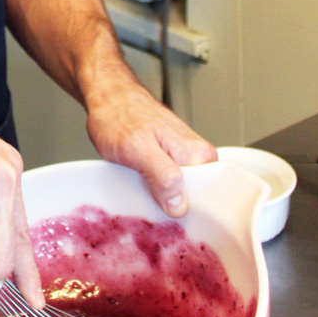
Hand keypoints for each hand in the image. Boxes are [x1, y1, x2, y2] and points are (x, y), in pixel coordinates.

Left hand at [84, 75, 216, 216]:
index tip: (169, 220)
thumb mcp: (137, 149)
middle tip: (149, 205)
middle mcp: (196, 157)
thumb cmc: (119, 115)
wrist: (107, 97)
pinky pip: (167, 187)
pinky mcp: (169, 161)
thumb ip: (162, 175)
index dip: (189, 214)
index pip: (210, 199)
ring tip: (141, 192)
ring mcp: (183, 159)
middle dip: (172, 210)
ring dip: (159, 202)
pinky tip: (140, 189)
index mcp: (199, 155)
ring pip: (178, 196)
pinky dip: (153, 192)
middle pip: (194, 201)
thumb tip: (179, 204)